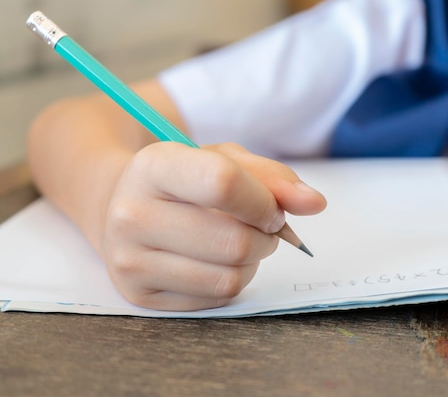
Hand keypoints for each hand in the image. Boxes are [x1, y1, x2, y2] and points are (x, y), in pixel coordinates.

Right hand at [99, 142, 325, 310]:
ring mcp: (129, 260)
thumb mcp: (225, 160)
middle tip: (261, 227)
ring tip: (239, 243)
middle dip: (266, 237)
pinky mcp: (138, 295)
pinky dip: (234, 281)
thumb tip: (316, 203)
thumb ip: (273, 177)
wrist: (121, 207)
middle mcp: (131, 213)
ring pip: (230, 276)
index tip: (273, 209)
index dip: (264, 201)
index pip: (223, 183)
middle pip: (234, 241)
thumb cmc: (186, 180)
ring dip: (254, 262)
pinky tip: (217, 262)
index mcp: (154, 166)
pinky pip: (216, 298)